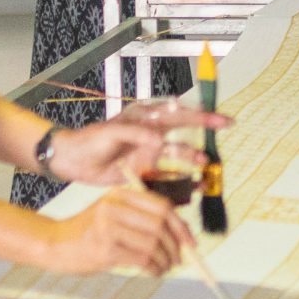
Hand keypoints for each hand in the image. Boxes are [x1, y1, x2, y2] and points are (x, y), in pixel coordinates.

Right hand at [41, 184, 192, 275]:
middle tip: (179, 259)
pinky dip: (154, 268)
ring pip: (153, 243)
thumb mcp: (111, 213)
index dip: (180, 225)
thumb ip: (138, 217)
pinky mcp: (105, 250)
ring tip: (165, 268)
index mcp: (119, 194)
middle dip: (176, 245)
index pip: (162, 206)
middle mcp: (115, 207)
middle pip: (161, 224)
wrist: (53, 245)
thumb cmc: (87, 233)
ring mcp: (109, 228)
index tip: (190, 241)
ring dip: (165, 259)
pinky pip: (142, 259)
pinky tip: (154, 272)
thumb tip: (178, 233)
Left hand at [46, 110, 227, 186]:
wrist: (72, 161)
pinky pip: (168, 174)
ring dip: (193, 158)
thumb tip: (159, 140)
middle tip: (226, 127)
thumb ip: (135, 133)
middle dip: (206, 128)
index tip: (220, 119)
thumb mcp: (110, 133)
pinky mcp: (145, 170)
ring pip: (178, 153)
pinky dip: (181, 180)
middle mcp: (152, 132)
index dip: (201, 115)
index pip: (178, 112)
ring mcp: (150, 152)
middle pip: (185, 128)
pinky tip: (193, 186)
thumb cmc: (89, 141)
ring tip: (205, 165)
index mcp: (146, 118)